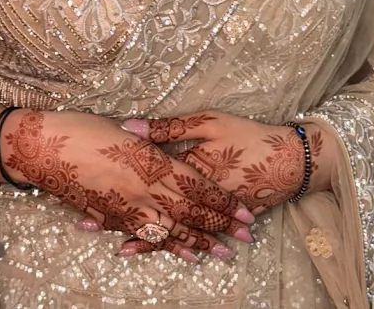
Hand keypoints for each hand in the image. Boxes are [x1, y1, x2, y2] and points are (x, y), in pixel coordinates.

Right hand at [0, 110, 255, 264]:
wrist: (42, 149)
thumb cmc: (82, 128)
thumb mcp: (124, 128)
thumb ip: (149, 138)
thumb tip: (164, 142)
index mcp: (151, 162)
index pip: (197, 186)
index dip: (222, 201)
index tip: (245, 212)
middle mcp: (143, 189)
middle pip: (190, 211)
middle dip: (220, 225)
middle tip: (246, 239)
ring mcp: (127, 207)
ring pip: (172, 229)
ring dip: (198, 242)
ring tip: (222, 253)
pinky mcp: (111, 217)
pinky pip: (144, 236)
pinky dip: (164, 246)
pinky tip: (179, 254)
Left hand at [91, 112, 329, 257]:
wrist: (288, 161)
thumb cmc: (248, 134)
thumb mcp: (210, 121)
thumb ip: (171, 128)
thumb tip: (132, 127)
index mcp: (186, 167)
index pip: (144, 179)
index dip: (115, 185)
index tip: (87, 191)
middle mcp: (191, 195)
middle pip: (150, 208)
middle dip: (118, 217)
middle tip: (84, 226)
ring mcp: (204, 213)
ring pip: (168, 229)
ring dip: (140, 238)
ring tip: (117, 249)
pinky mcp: (216, 224)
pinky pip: (187, 236)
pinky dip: (168, 245)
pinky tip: (153, 251)